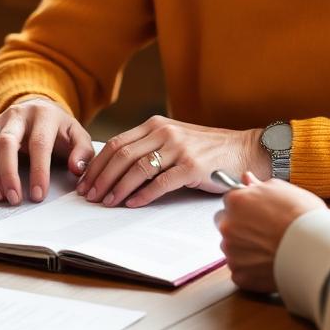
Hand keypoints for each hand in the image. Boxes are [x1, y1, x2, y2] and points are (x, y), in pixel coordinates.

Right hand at [0, 96, 93, 204]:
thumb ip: (83, 152)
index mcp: (43, 114)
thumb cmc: (59, 129)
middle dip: (8, 173)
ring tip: (0, 196)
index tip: (38, 195)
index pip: (39, 143)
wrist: (40, 110)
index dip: (38, 171)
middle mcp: (18, 115)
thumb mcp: (78, 136)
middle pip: (6, 142)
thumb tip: (76, 168)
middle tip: (14, 199)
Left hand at [77, 115, 268, 207]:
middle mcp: (164, 132)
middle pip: (121, 155)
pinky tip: (132, 204)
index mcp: (155, 125)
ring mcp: (178, 148)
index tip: (84, 181)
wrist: (244, 149)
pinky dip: (143, 195)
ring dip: (117, 188)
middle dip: (101, 177)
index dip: (97, 164)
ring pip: (137, 169)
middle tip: (89, 195)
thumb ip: (149, 149)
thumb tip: (115, 171)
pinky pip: (160, 183)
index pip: (116, 144)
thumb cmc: (207, 150)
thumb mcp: (174, 141)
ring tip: (106, 202)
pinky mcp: (192, 167)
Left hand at [215, 172, 324, 292]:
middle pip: (226, 223)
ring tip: (270, 248)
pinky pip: (240, 270)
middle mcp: (227, 226)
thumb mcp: (282, 190)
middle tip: (264, 231)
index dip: (245, 206)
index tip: (257, 212)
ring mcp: (231, 252)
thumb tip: (246, 179)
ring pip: (232, 248)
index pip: (230, 200)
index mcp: (235, 201)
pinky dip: (251, 269)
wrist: (315, 250)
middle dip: (239, 226)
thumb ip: (258, 185)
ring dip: (244, 247)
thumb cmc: (302, 218)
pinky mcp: (239, 275)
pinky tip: (269, 264)